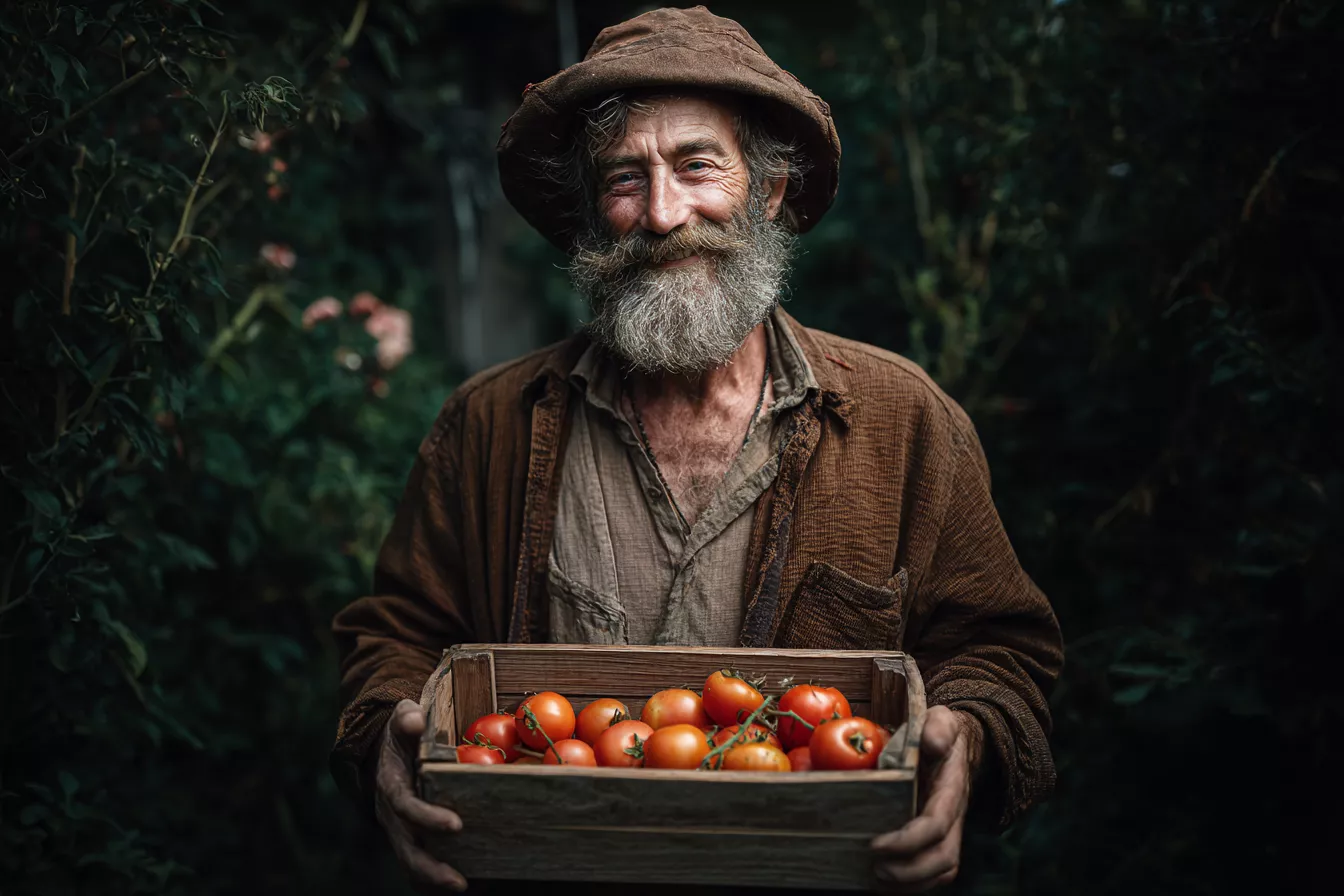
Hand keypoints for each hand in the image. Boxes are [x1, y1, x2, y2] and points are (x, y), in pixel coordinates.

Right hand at [374, 699, 467, 892]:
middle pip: (406, 847)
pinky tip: (467, 886)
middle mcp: (392, 813)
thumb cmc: (403, 732)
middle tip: (459, 881)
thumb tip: (414, 721)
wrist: (388, 749)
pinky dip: (434, 882)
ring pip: (410, 863)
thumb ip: (407, 718)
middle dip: (430, 867)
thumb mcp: (403, 717)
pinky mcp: (410, 837)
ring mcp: (399, 829)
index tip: (455, 825)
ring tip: (464, 889)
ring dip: (434, 880)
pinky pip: (418, 866)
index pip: (405, 806)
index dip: (427, 818)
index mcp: (390, 784)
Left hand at [870, 706, 983, 891]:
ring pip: (942, 871)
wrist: (953, 743)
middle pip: (944, 859)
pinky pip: (934, 873)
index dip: (908, 840)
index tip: (876, 844)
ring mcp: (949, 831)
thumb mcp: (940, 720)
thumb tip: (933, 742)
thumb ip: (938, 727)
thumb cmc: (939, 732)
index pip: (936, 824)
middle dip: (910, 872)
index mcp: (951, 790)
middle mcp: (954, 816)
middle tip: (876, 870)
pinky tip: (883, 883)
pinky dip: (912, 884)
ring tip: (877, 881)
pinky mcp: (939, 839)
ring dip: (911, 884)